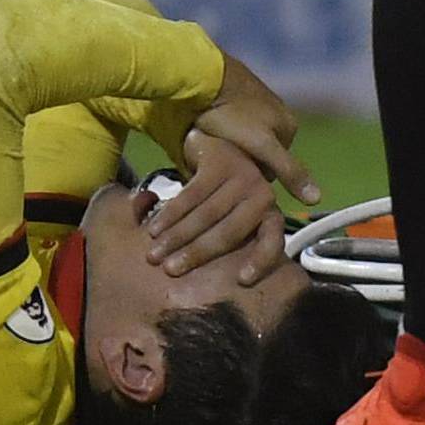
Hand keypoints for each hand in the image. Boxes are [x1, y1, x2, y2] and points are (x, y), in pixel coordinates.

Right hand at [145, 129, 286, 284]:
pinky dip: (169, 214)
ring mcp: (241, 176)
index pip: (270, 242)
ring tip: (154, 254)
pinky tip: (153, 228)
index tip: (242, 281)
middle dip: (196, 253)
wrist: (221, 142)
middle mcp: (262, 194)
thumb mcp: (242, 214)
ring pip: (205, 215)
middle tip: (169, 270)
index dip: (259, 262)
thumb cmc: (229, 192)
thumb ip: (239, 239)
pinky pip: (190, 195)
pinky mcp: (218, 163)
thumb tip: (233, 281)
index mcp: (271, 213)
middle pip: (228, 232)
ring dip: (176, 236)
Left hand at [189, 52, 319, 209]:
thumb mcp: (262, 145)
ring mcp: (255, 99)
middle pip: (260, 151)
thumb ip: (288, 169)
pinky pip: (230, 118)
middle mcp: (278, 111)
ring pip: (244, 136)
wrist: (202, 74)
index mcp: (290, 125)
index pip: (275, 167)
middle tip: (219, 159)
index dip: (253, 174)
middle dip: (242, 158)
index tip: (233, 174)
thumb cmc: (232, 113)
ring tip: (210, 143)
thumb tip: (317, 198)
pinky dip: (220, 126)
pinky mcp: (234, 90)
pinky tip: (205, 127)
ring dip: (230, 142)